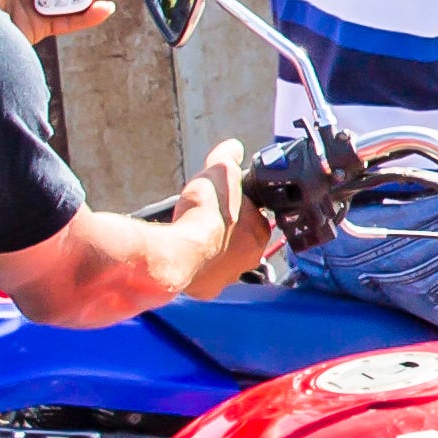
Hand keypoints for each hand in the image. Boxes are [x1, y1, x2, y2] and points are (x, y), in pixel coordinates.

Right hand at [167, 142, 280, 290]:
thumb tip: (233, 148)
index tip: (222, 200)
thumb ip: (228, 158)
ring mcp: (228, 277)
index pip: (254, 215)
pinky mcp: (207, 289)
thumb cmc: (204, 215)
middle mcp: (249, 259)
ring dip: (209, 247)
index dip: (238, 205)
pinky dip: (194, 264)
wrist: (179, 251)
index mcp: (259, 232)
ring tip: (191, 233)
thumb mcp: (219, 173)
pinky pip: (202, 275)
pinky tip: (183, 252)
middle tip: (204, 216)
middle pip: (238, 238)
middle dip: (224, 228)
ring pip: (221, 259)